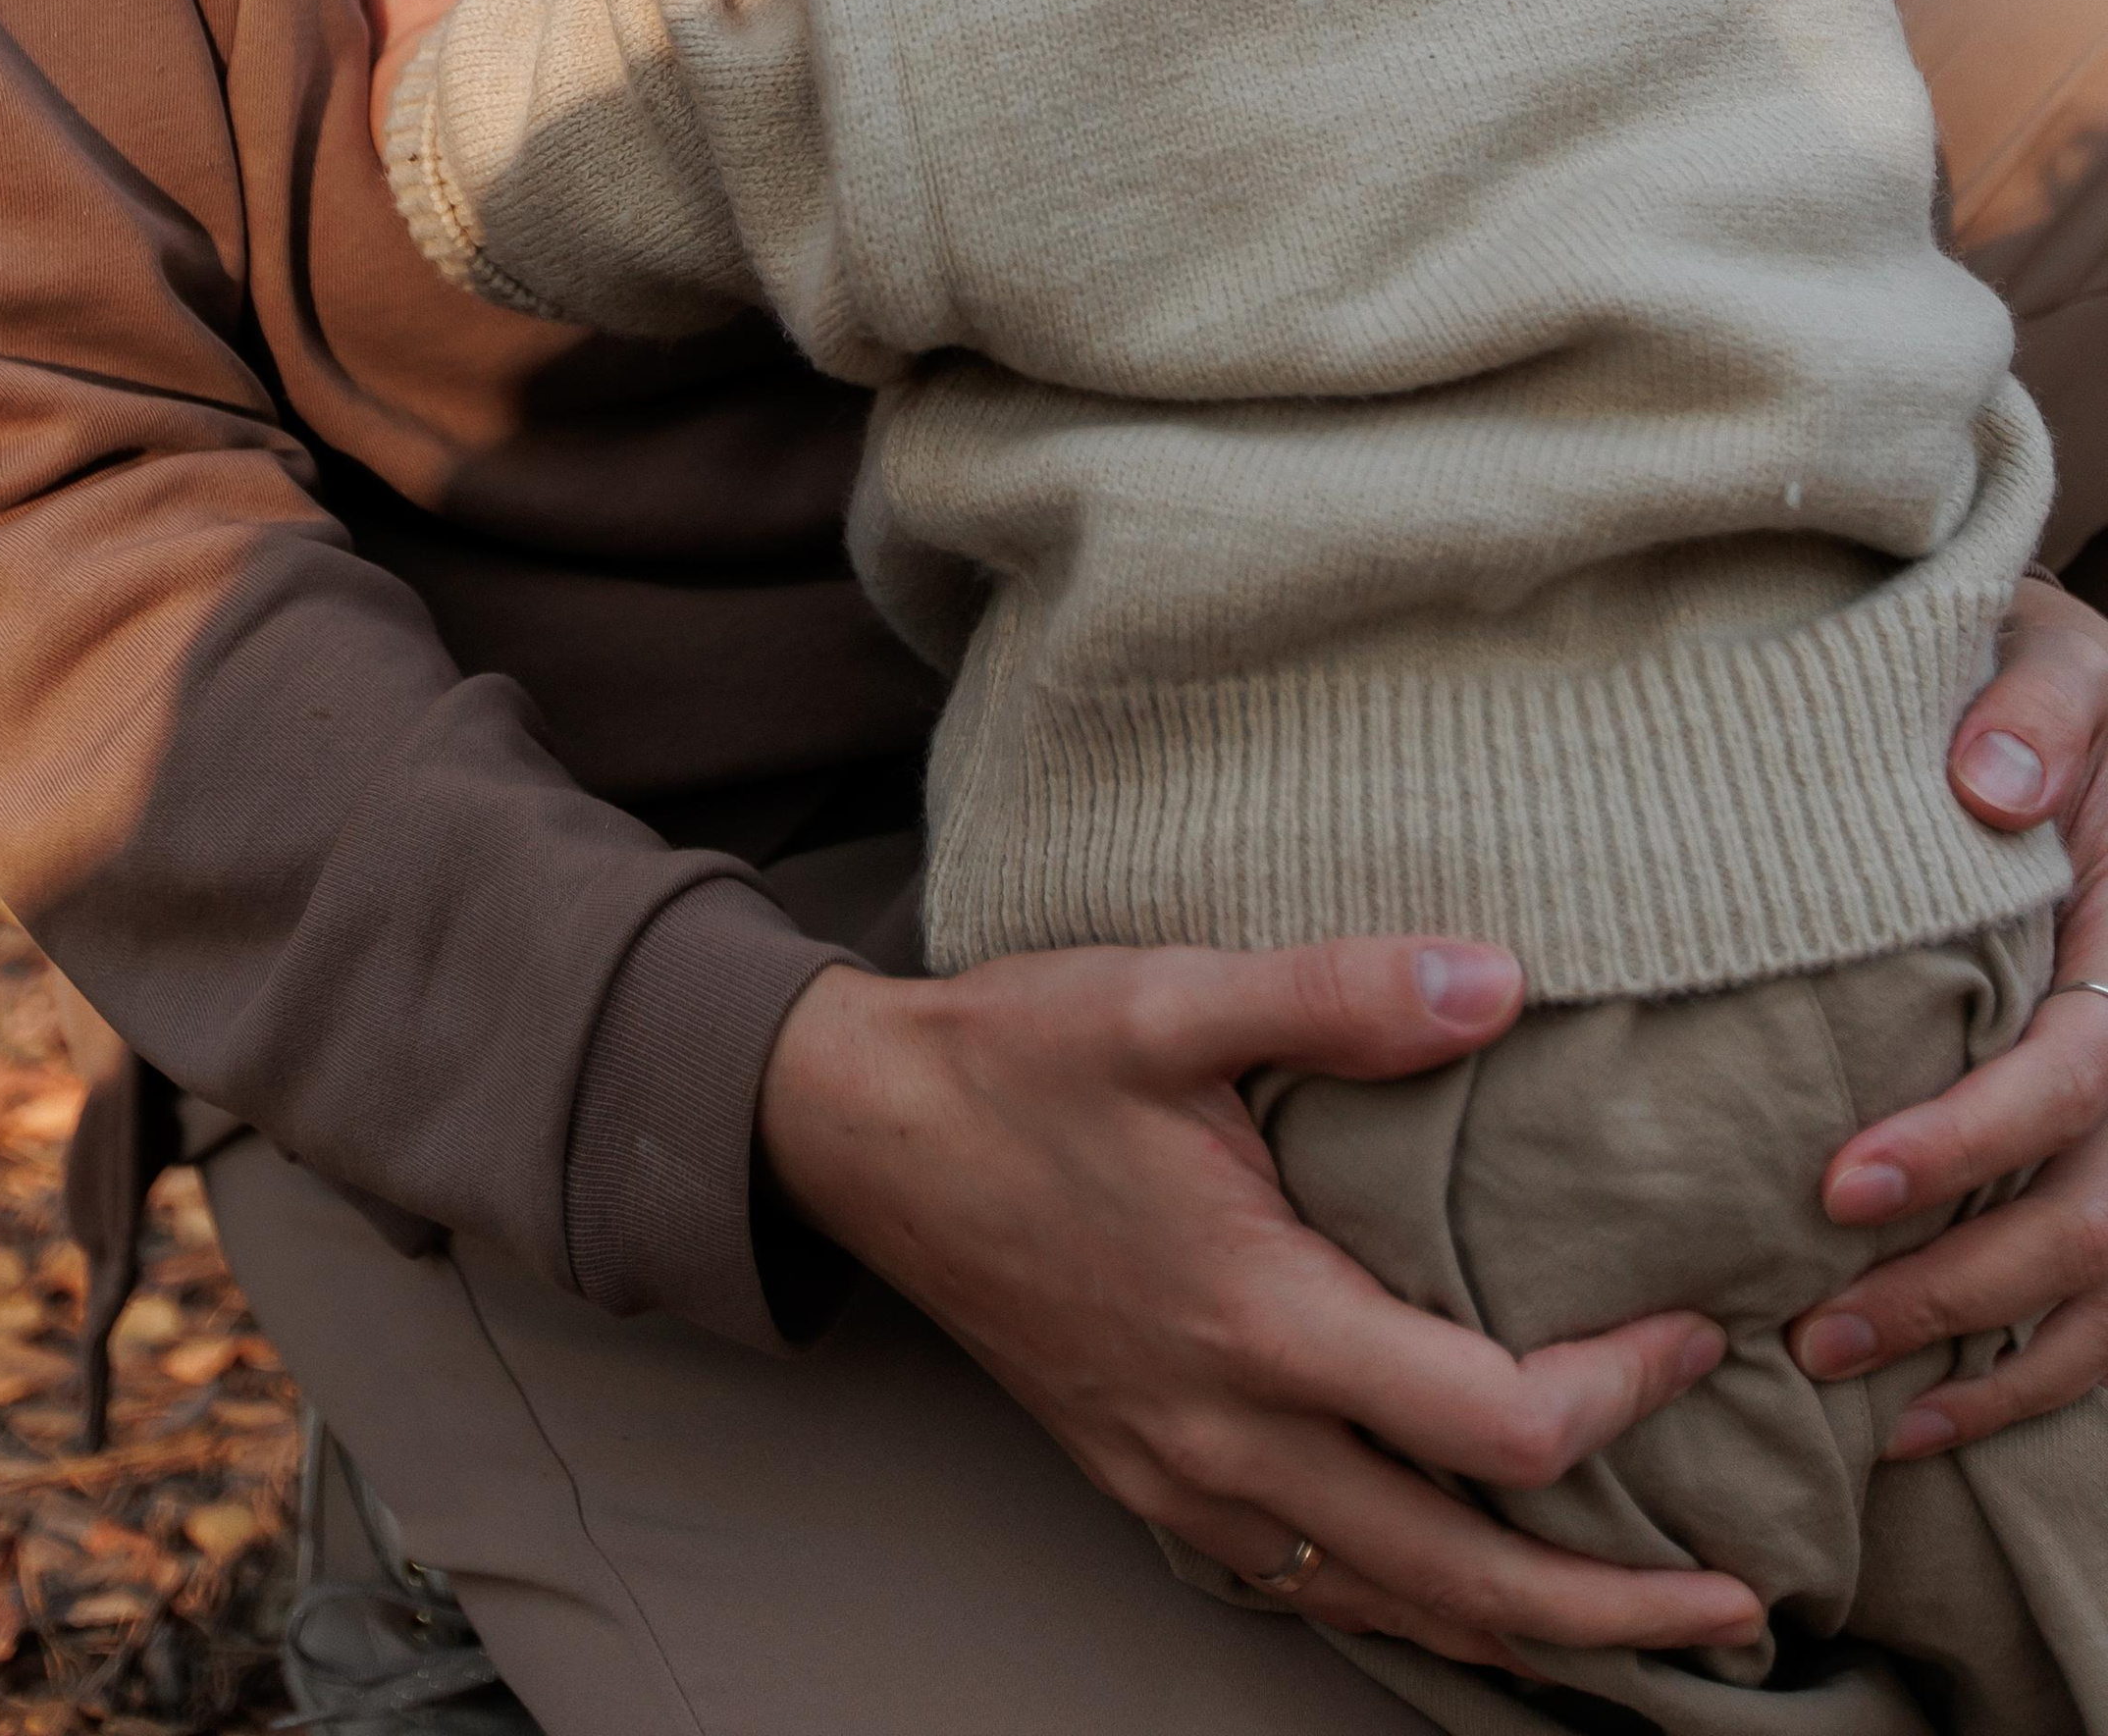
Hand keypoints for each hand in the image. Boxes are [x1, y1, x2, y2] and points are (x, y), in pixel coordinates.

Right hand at [758, 940, 1763, 1669]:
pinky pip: (1307, 1587)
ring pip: (1387, 1604)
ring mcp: (1184, 1476)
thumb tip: (1502, 978)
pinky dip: (1411, 1610)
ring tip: (1639, 1630)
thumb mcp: (1171, 995)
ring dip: (1526, 1631)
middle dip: (1617, 1609)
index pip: (1494, 1421)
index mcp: (1258, 1318)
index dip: (1621, 1395)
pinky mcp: (1149, 1479)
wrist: (863, 1131)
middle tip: (1746, 1605)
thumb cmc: (1020, 1056)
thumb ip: (1339, 992)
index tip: (1697, 1335)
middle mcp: (1229, 1431)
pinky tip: (1464, 1597)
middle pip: (1466, 1576)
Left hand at [1792, 575, 2107, 1446]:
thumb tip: (1985, 788)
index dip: (1967, 1141)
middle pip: (2098, 1213)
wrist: (2081, 715)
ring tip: (1847, 1381)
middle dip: (1960, 1283)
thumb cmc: (2039, 680)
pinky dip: (2037, 1375)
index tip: (1838, 1179)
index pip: (2078, 1074)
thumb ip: (2036, 709)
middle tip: (1812, 1320)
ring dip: (1989, 1352)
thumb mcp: (2056, 654)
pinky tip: (1931, 1411)